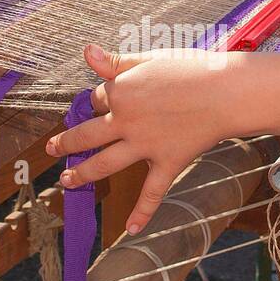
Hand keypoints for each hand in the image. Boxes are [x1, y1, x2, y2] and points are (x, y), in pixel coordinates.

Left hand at [46, 44, 234, 234]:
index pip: (97, 98)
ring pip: (104, 164)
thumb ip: (117, 62)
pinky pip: (151, 192)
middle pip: (86, 135)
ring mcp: (144, 146)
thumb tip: (87, 52)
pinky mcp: (166, 163)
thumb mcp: (150, 58)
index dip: (98, 99)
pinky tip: (131, 229)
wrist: (226, 92)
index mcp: (121, 93)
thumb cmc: (192, 69)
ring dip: (82, 174)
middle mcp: (126, 122)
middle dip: (66, 142)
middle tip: (53, 148)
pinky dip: (141, 212)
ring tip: (66, 181)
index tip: (101, 102)